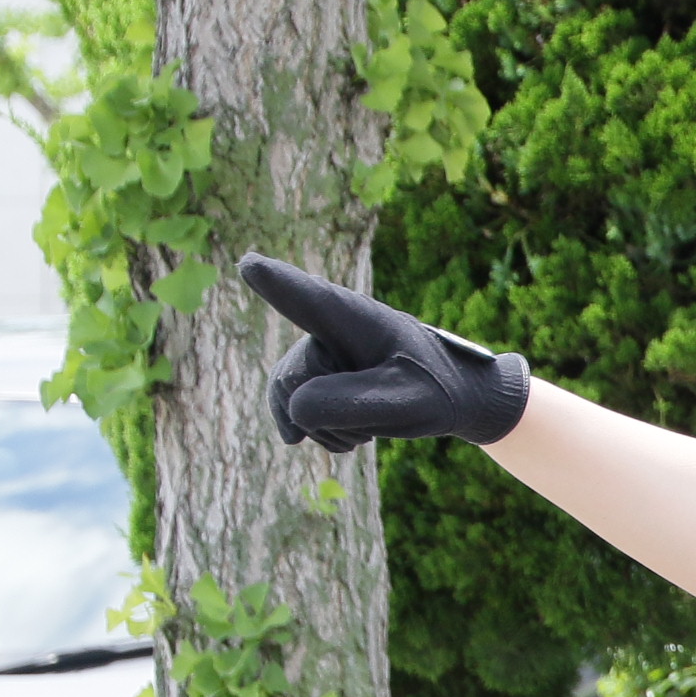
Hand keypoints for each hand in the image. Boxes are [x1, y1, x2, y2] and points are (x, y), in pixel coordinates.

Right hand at [237, 255, 531, 451]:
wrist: (446, 394)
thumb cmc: (434, 389)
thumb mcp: (408, 403)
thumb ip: (352, 404)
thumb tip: (295, 411)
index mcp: (353, 316)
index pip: (308, 298)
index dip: (276, 283)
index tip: (249, 263)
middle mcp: (322, 327)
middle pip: (297, 382)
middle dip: (333, 410)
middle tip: (384, 403)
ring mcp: (310, 352)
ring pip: (292, 406)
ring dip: (332, 428)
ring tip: (374, 415)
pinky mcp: (305, 376)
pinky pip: (294, 418)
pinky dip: (325, 434)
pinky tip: (356, 425)